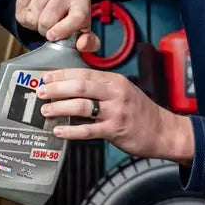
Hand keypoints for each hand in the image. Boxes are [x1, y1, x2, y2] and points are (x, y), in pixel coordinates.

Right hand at [15, 0, 100, 52]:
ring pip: (33, 14)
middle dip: (45, 30)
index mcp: (83, 2)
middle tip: (49, 29)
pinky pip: (21, 8)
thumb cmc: (72, 20)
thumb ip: (89, 43)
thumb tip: (82, 44)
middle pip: (47, 20)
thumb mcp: (83, 33)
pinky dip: (24, 16)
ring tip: (42, 20)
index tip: (52, 36)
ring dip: (34, 23)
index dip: (63, 31)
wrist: (58, 1)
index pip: (76, 18)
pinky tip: (34, 13)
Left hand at [37, 69, 194, 163]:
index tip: (46, 77)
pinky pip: (88, 130)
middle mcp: (115, 93)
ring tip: (46, 110)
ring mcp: (116, 112)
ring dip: (60, 108)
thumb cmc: (139, 112)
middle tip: (41, 92)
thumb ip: (100, 88)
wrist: (164, 131)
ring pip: (81, 106)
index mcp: (115, 80)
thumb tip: (70, 89)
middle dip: (56, 88)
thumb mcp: (123, 91)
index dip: (61, 75)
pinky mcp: (116, 130)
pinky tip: (59, 131)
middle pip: (80, 86)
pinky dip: (71, 131)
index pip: (83, 72)